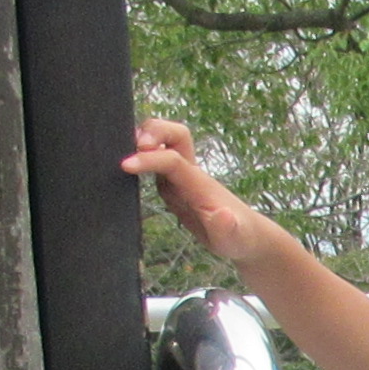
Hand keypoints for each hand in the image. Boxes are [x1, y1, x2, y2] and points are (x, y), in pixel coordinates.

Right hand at [122, 119, 268, 262]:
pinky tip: (125, 166)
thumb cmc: (239, 238)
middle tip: (132, 146)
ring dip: (144, 137)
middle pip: (174, 133)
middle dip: (153, 130)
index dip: (150, 159)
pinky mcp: (173, 185)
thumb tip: (222, 214)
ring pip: (163, 142)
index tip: (126, 165)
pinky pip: (155, 161)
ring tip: (122, 150)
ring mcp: (180, 178)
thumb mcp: (234, 239)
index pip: (172, 160)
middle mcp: (189, 174)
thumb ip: (227, 228)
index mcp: (199, 184)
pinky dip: (141, 155)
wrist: (246, 238)